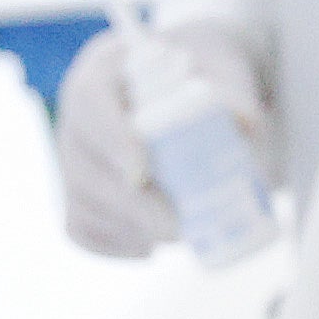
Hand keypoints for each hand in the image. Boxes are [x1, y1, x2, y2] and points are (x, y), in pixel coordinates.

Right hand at [52, 25, 269, 259]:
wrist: (186, 86)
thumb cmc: (201, 73)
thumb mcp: (221, 69)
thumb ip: (233, 91)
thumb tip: (245, 123)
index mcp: (103, 70)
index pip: (90, 101)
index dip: (110, 140)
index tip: (141, 174)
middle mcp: (77, 115)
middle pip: (84, 165)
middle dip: (130, 205)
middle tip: (178, 227)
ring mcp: (72, 158)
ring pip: (80, 202)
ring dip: (126, 228)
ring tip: (175, 237)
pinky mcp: (78, 192)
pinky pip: (79, 227)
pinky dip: (112, 245)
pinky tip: (147, 248)